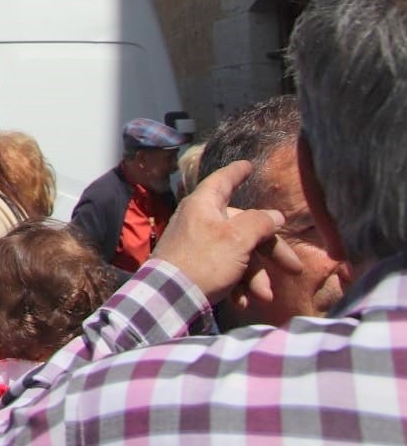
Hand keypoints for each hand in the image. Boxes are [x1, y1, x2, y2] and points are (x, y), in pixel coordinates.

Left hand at [152, 160, 298, 302]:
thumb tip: (275, 215)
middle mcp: (201, 220)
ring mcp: (199, 245)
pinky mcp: (198, 268)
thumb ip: (259, 223)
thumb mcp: (237, 239)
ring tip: (264, 297)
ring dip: (255, 276)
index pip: (223, 180)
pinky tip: (243, 303)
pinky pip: (225, 271)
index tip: (248, 164)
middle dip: (270, 251)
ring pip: (238, 254)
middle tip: (295, 268)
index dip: (237, 172)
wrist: (170, 298)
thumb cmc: (204, 260)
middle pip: (244, 227)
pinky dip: (237, 286)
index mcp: (205, 205)